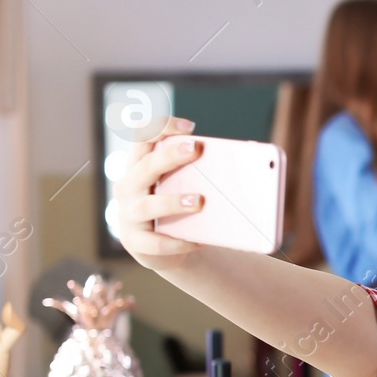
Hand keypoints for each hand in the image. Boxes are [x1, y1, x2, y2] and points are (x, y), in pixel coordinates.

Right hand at [112, 116, 203, 271]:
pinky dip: (177, 242)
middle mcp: (128, 186)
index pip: (142, 137)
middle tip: (195, 149)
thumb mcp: (185, 185)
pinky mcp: (135, 242)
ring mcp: (128, 215)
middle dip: (170, 156)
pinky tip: (198, 241)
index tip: (190, 128)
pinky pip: (154, 242)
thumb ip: (202, 170)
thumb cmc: (179, 208)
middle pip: (145, 166)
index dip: (161, 127)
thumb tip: (247, 155)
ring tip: (199, 201)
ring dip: (173, 202)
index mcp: (139, 166)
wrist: (165, 249)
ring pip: (146, 206)